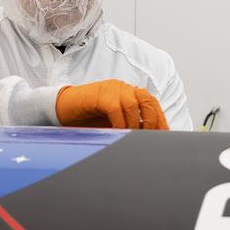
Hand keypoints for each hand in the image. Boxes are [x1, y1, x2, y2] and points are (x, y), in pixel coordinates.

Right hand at [55, 80, 169, 129]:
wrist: (63, 108)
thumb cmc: (89, 117)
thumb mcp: (113, 121)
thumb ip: (130, 125)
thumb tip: (149, 140)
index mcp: (129, 93)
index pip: (152, 103)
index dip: (160, 119)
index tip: (165, 135)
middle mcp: (124, 88)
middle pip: (147, 100)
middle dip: (153, 120)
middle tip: (151, 137)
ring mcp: (112, 89)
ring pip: (133, 105)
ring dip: (136, 124)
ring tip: (134, 138)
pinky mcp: (100, 95)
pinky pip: (115, 109)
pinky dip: (120, 123)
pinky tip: (118, 133)